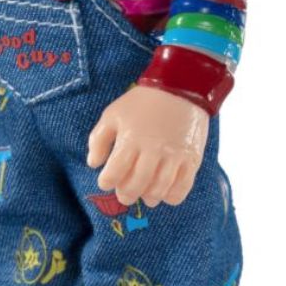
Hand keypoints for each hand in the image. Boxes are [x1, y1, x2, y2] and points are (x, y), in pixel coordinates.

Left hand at [86, 86, 208, 207]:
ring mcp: (174, 156)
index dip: (106, 181)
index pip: (114, 172)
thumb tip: (93, 163)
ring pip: (159, 189)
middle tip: (124, 194)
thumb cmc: (142, 102)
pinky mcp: (192, 159)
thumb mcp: (113, 114)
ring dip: (149, 198)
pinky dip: (172, 197)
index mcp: (131, 139)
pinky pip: (182, 188)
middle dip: (126, 194)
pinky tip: (164, 194)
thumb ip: (99, 139)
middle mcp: (153, 150)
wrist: (180, 88)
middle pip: (136, 185)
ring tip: (144, 195)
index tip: (106, 181)